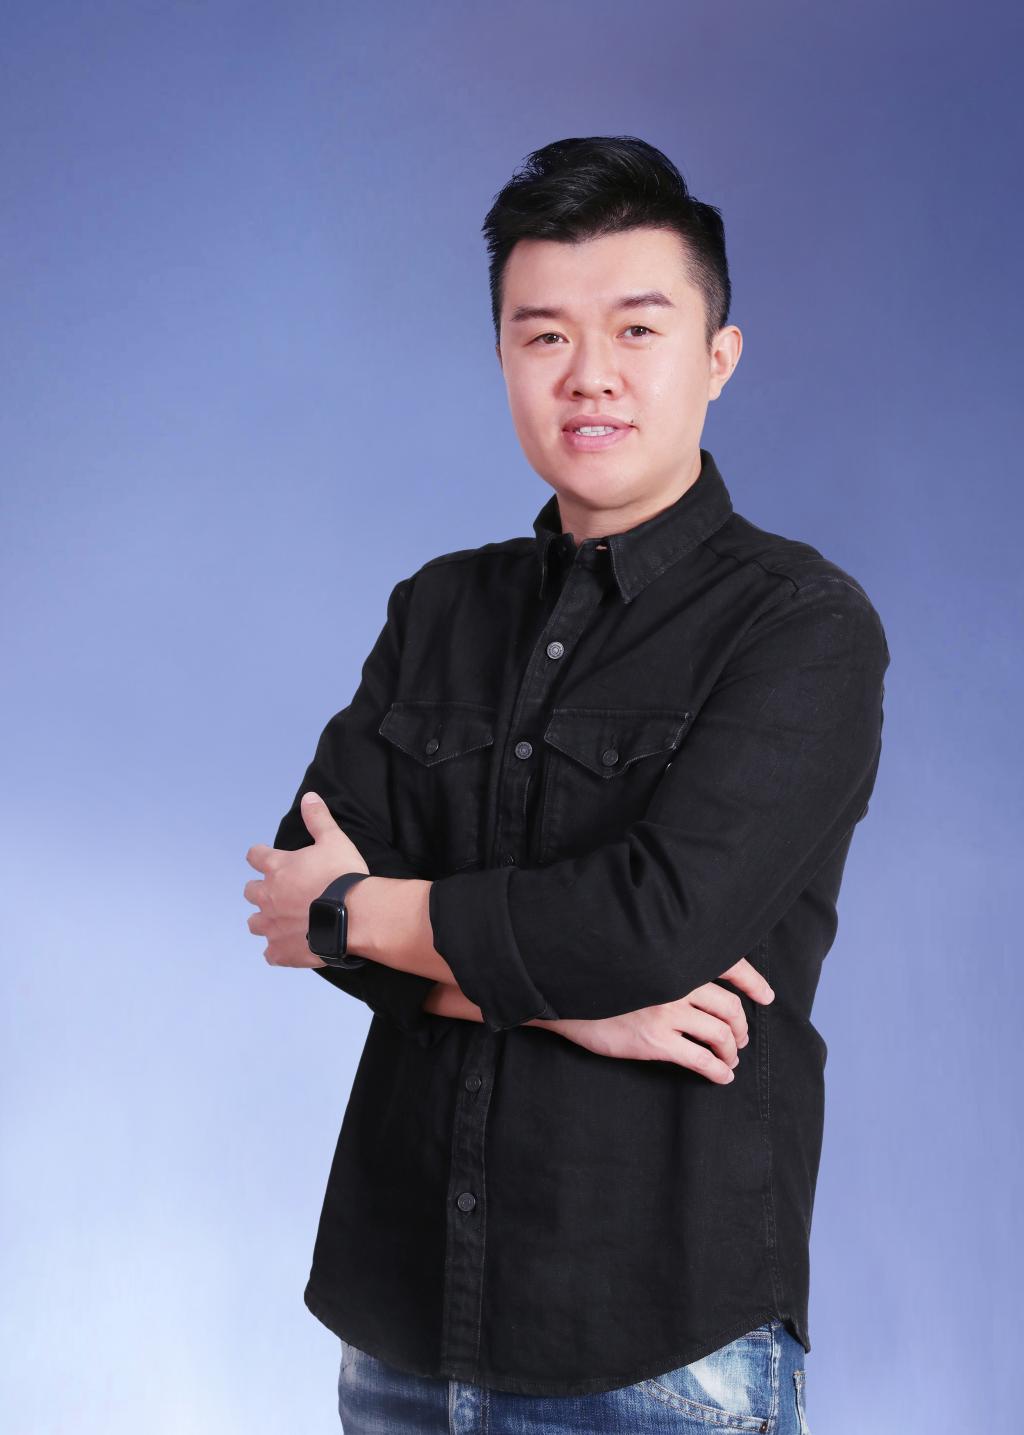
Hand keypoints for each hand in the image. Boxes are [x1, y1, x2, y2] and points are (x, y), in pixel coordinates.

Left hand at [244, 791, 368, 967]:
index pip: (255, 856)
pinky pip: (271, 954)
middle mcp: (268, 897)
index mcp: (277, 868)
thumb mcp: (334, 840)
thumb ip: (318, 818)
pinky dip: (278, 950)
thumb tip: (308, 797)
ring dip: (264, 920)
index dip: (260, 856)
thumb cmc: (343, 876)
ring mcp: (272, 926)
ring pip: (255, 924)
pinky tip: (290, 947)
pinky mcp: (282, 951)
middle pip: (250, 892)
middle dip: (261, 891)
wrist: (354, 916)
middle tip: (281, 892)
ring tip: (281, 920)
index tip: (267, 858)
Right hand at [531, 956, 773, 1083]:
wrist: (566, 996)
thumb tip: (702, 985)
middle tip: (741, 1038)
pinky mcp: (657, 1041)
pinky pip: (702, 1060)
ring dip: (732, 1051)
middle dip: (742, 1026)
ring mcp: (667, 1012)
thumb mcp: (640, 963)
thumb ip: (671, 967)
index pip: (730, 965)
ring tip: (730, 1059)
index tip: (766, 996)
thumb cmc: (602, 981)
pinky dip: (719, 1071)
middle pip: (730, 1007)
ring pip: (721, 1035)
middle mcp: (677, 982)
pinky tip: (721, 1076)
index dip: (753, 982)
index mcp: (676, 959)